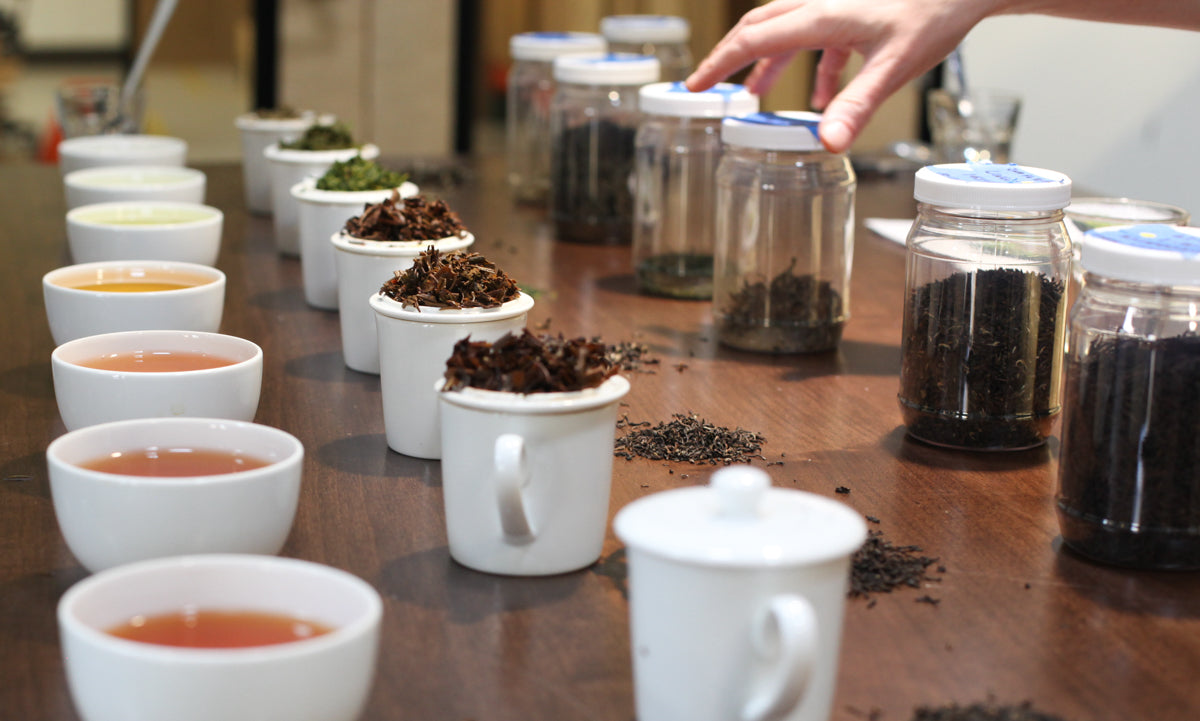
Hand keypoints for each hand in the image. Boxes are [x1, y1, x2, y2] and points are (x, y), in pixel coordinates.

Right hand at [686, 0, 994, 152]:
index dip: (720, 64)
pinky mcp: (856, 12)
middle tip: (706, 86)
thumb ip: (857, 106)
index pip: (753, 39)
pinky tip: (823, 98)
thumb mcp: (894, 67)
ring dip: (768, 63)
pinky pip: (819, 38)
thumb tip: (828, 144)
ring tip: (754, 96)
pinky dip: (811, 67)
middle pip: (759, 28)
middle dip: (731, 60)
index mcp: (821, 15)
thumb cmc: (935, 12)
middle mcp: (821, 5)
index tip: (694, 86)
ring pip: (786, 31)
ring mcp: (837, 6)